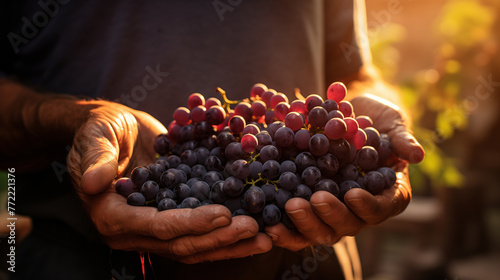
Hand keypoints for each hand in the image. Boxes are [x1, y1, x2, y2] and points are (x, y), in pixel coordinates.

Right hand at [67, 100, 271, 262]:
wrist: (110, 129)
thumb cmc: (99, 130)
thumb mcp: (95, 137)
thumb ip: (96, 158)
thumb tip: (94, 182)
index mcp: (112, 216)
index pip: (157, 226)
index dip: (191, 222)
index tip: (224, 214)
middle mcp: (134, 230)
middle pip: (181, 243)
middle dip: (219, 238)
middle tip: (255, 229)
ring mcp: (153, 227)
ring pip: (194, 245)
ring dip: (229, 243)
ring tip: (265, 237)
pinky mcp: (170, 216)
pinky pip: (199, 231)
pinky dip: (225, 232)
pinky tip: (254, 227)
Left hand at [265, 94, 423, 250]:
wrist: (346, 113)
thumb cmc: (376, 118)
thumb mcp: (392, 122)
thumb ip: (402, 138)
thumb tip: (417, 155)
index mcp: (386, 193)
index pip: (382, 207)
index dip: (369, 205)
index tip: (353, 194)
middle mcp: (359, 208)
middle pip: (347, 224)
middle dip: (331, 215)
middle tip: (315, 200)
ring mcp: (332, 208)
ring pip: (319, 228)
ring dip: (303, 224)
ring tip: (288, 209)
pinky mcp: (307, 203)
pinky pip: (295, 222)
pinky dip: (283, 225)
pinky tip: (267, 221)